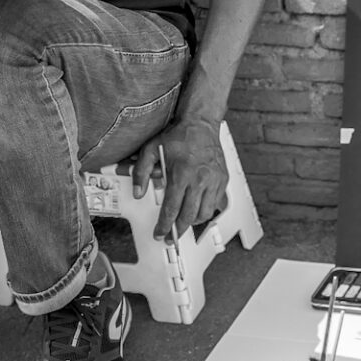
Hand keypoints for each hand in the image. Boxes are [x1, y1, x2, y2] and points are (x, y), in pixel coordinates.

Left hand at [131, 118, 228, 241]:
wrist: (201, 124)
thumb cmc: (179, 136)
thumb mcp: (152, 150)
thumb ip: (141, 173)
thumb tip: (138, 192)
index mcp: (182, 174)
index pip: (172, 209)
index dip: (164, 225)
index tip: (159, 233)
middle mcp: (200, 179)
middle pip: (189, 216)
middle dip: (178, 230)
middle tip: (170, 236)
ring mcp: (214, 180)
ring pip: (205, 213)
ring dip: (193, 221)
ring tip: (184, 222)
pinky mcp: (223, 179)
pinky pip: (216, 203)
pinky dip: (206, 210)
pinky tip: (197, 209)